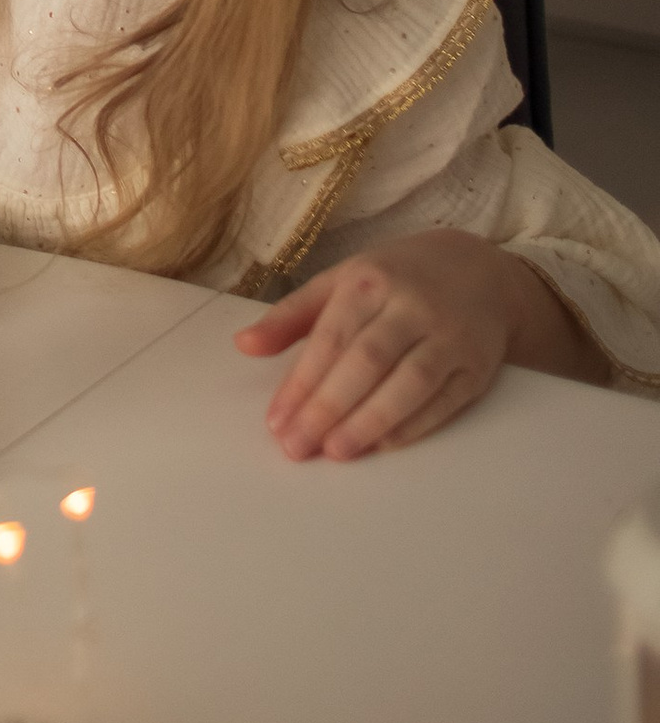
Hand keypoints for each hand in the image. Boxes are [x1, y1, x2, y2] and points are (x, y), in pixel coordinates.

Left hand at [235, 230, 545, 457]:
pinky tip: (382, 446)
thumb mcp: (341, 280)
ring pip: (409, 383)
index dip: (302, 382)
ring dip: (370, 422)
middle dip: (328, 408)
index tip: (276, 421)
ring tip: (336, 452)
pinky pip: (444, 401)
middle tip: (297, 447)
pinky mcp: (478, 365)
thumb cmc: (396, 278)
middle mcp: (411, 305)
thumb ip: (292, 315)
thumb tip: (244, 345)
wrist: (479, 270)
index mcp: (370, 280)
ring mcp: (450, 335)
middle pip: (367, 361)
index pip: (331, 338)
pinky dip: (412, 426)